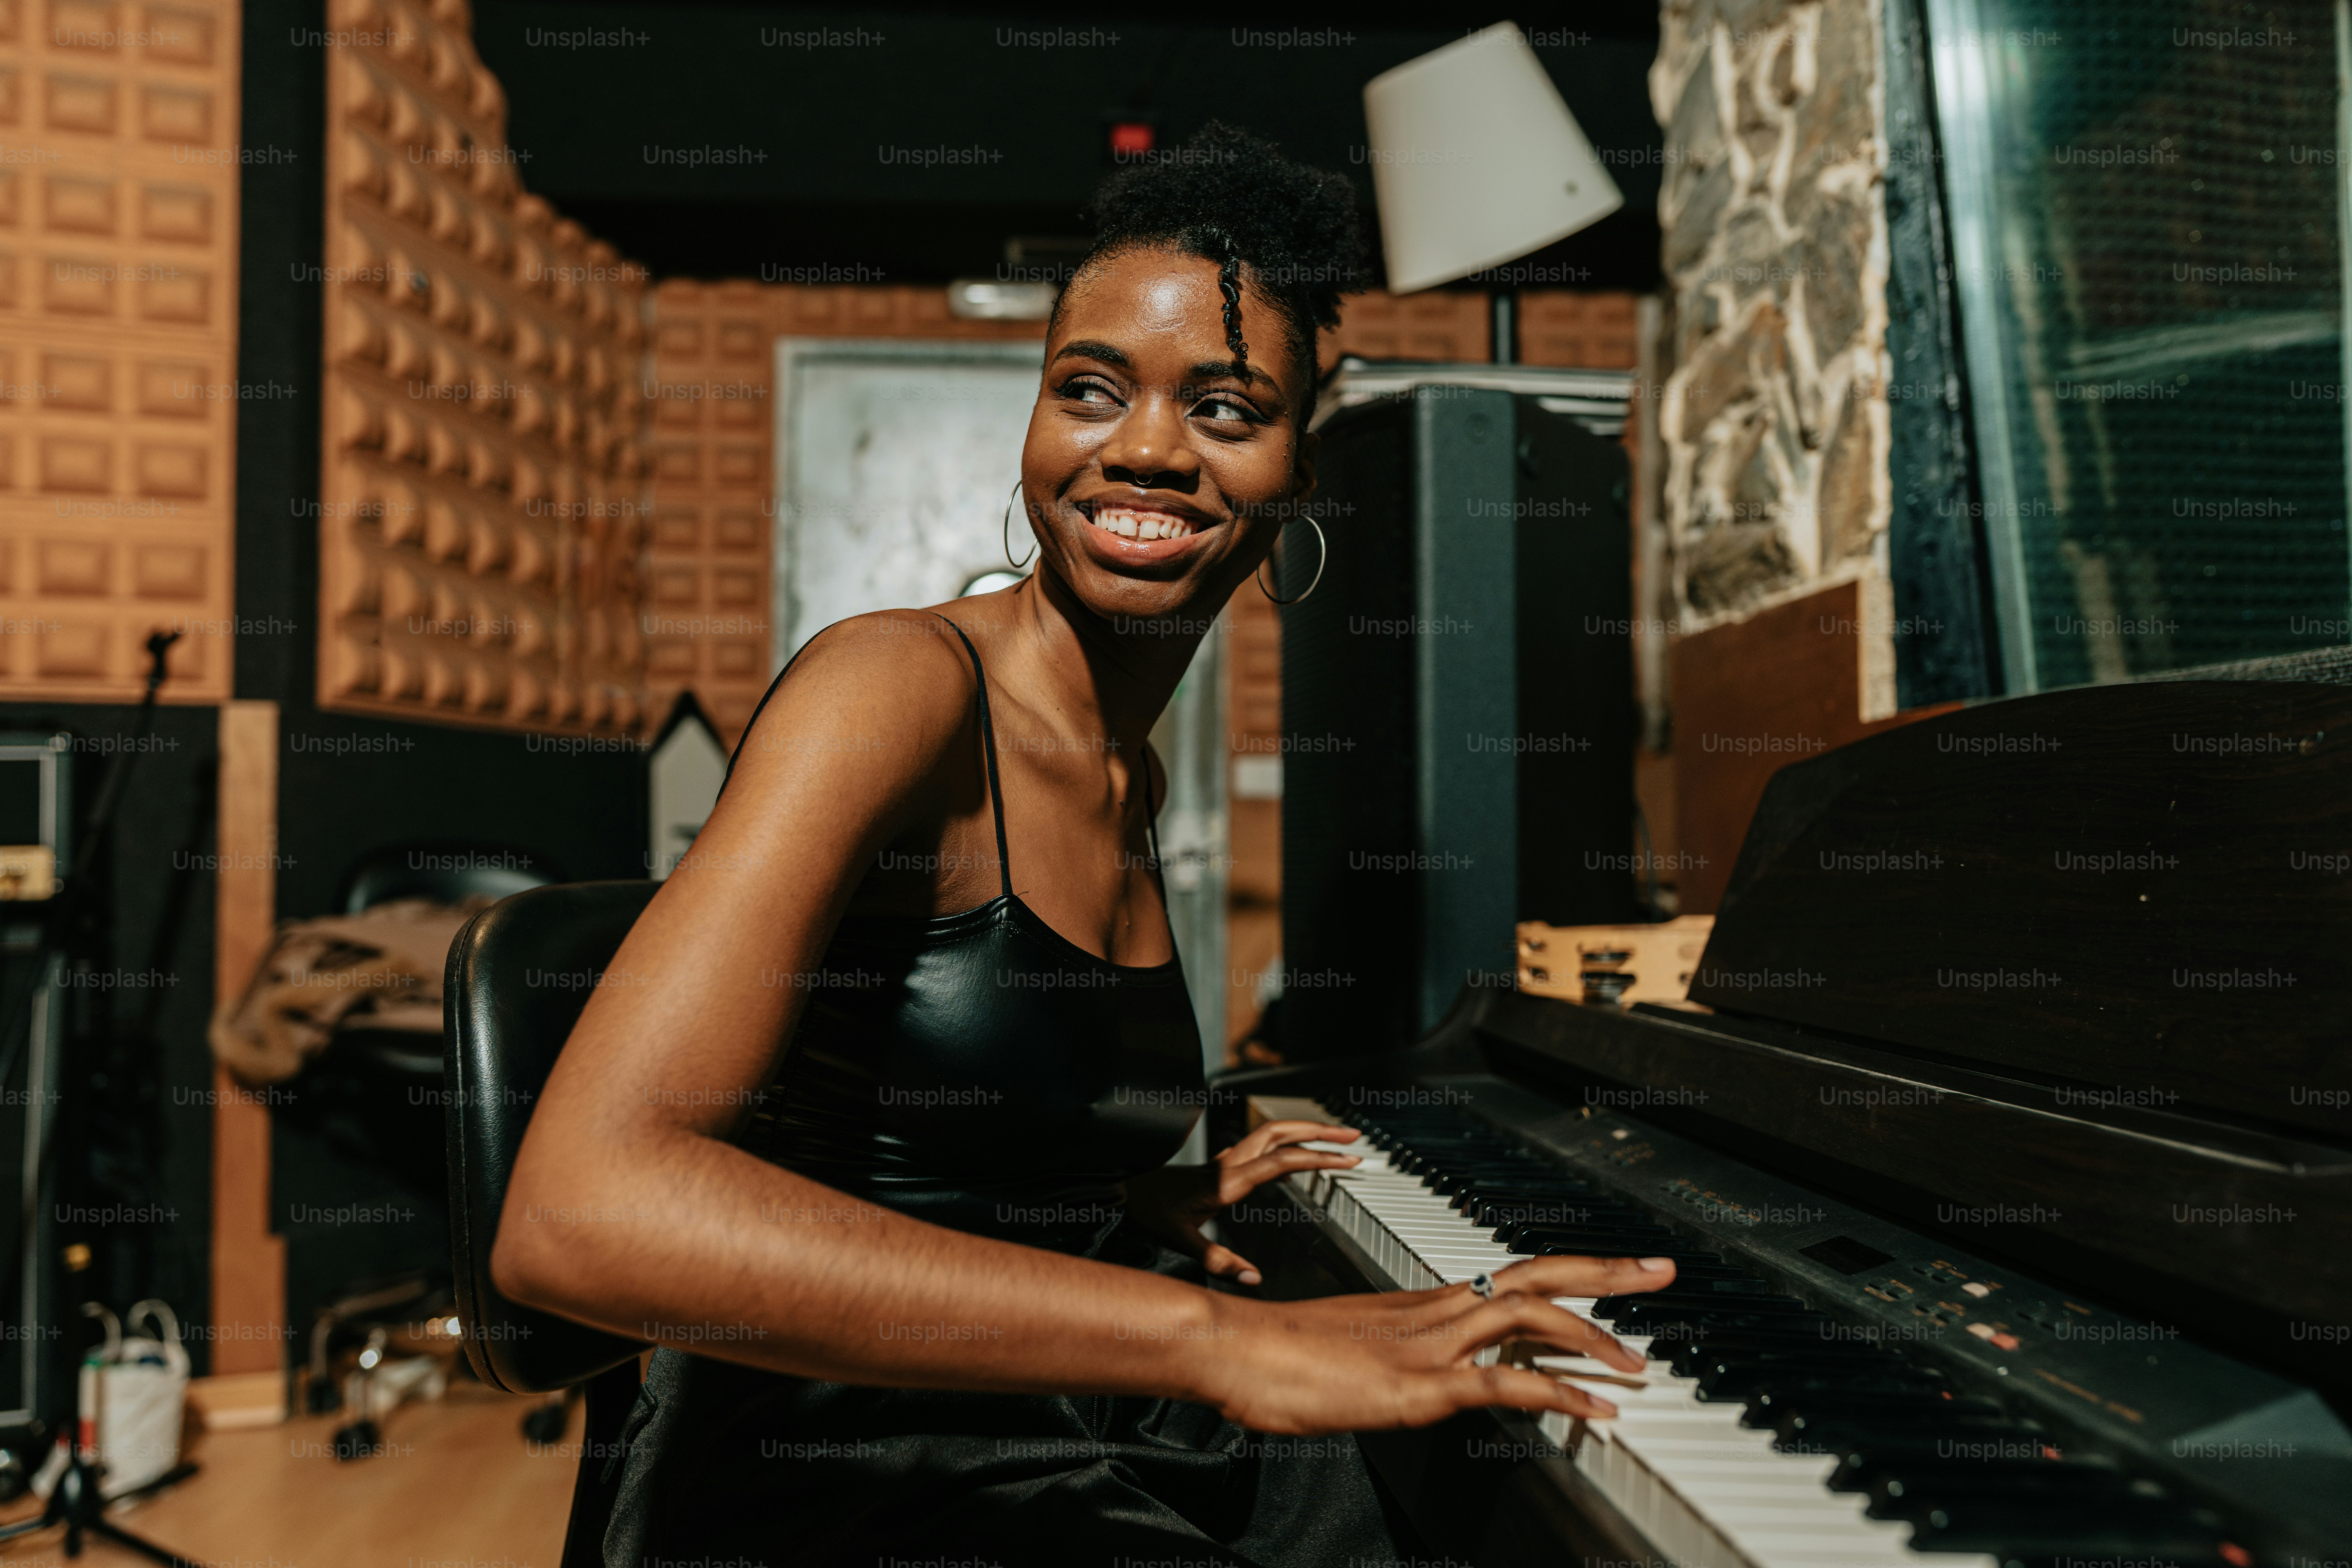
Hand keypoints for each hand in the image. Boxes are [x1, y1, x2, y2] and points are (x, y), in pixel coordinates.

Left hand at [1121, 1119, 1362, 1285]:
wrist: (1121, 1190)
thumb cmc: (1148, 1211)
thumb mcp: (1180, 1240)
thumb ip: (1218, 1261)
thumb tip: (1253, 1279)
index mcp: (1227, 1180)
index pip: (1281, 1160)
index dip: (1317, 1158)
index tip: (1346, 1160)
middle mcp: (1230, 1163)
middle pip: (1282, 1133)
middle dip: (1320, 1131)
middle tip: (1353, 1136)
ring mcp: (1227, 1159)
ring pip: (1272, 1132)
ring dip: (1305, 1130)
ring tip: (1335, 1135)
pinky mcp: (1223, 1163)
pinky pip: (1262, 1142)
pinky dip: (1287, 1139)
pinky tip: (1298, 1149)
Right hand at [1196, 1255, 1680, 1434]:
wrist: (1233, 1349)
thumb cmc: (1281, 1354)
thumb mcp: (1357, 1352)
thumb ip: (1402, 1356)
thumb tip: (1436, 1372)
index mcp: (1425, 1304)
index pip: (1514, 1276)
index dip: (1571, 1273)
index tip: (1617, 1273)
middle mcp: (1436, 1313)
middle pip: (1536, 1276)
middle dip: (1605, 1274)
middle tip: (1662, 1271)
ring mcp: (1427, 1346)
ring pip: (1527, 1319)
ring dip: (1591, 1337)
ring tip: (1638, 1366)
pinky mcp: (1415, 1387)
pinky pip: (1499, 1385)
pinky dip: (1553, 1393)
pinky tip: (1589, 1410)